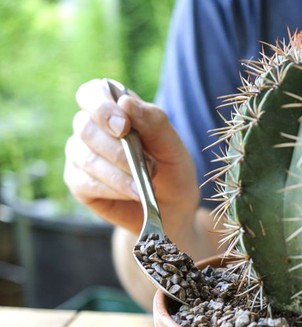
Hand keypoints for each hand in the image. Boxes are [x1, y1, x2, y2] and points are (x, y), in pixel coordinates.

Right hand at [64, 79, 199, 235]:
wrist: (173, 208)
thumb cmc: (172, 169)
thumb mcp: (173, 146)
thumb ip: (153, 121)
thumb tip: (125, 102)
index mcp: (114, 110)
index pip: (91, 94)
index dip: (102, 106)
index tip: (123, 126)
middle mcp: (91, 129)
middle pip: (85, 127)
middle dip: (118, 149)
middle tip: (149, 165)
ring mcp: (80, 155)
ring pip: (85, 157)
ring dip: (119, 173)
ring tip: (145, 185)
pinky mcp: (78, 183)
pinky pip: (85, 182)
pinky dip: (112, 189)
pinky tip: (133, 194)